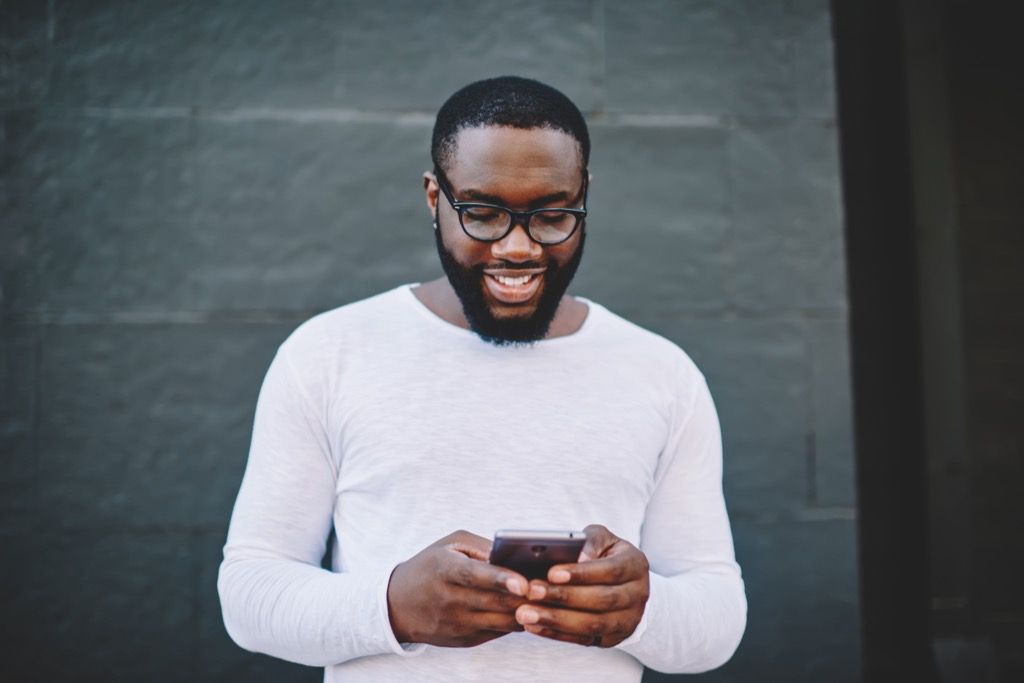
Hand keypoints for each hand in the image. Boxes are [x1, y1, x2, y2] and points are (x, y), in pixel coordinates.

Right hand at [387, 530, 529, 646]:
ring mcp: (456, 624)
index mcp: (444, 570)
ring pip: (500, 621)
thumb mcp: (451, 545)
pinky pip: (497, 632)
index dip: (500, 579)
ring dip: (524, 612)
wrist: (398, 604)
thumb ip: (483, 547)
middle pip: (493, 602)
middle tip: (547, 589)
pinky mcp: (463, 640)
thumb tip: (516, 555)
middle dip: (523, 598)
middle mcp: (449, 599)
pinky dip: (513, 622)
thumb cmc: (431, 566)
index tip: (522, 582)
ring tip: (542, 600)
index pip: (474, 576)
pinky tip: (525, 610)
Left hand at [515, 524, 649, 646]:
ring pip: (592, 624)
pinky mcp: (611, 639)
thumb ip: (590, 541)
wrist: (623, 584)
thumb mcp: (602, 538)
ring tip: (526, 613)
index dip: (581, 573)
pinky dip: (556, 634)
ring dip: (556, 620)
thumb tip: (579, 556)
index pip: (610, 570)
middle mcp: (637, 595)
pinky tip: (534, 626)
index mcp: (635, 565)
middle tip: (531, 591)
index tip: (551, 572)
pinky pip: (583, 640)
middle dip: (564, 597)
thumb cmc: (605, 554)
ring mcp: (627, 621)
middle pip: (601, 600)